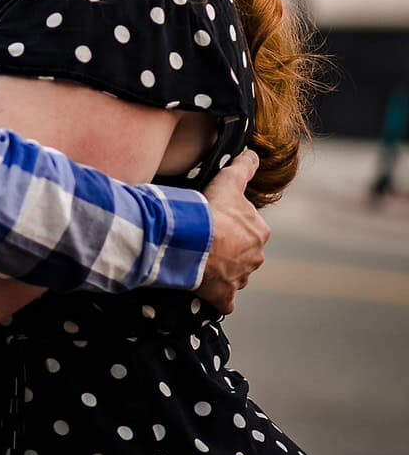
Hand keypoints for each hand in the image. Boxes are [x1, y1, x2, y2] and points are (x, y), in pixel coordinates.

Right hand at [196, 150, 269, 313]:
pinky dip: (218, 297)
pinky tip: (207, 291)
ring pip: (234, 275)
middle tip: (205, 240)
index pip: (248, 228)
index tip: (213, 220)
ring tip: (200, 260)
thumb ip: (243, 168)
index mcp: (259, 233)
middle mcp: (255, 257)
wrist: (195, 241)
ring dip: (221, 270)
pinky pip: (224, 301)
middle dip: (228, 249)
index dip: (230, 223)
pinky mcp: (224, 296)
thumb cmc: (212, 211)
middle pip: (242, 253)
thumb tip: (252, 154)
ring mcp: (240, 279)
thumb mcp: (228, 182)